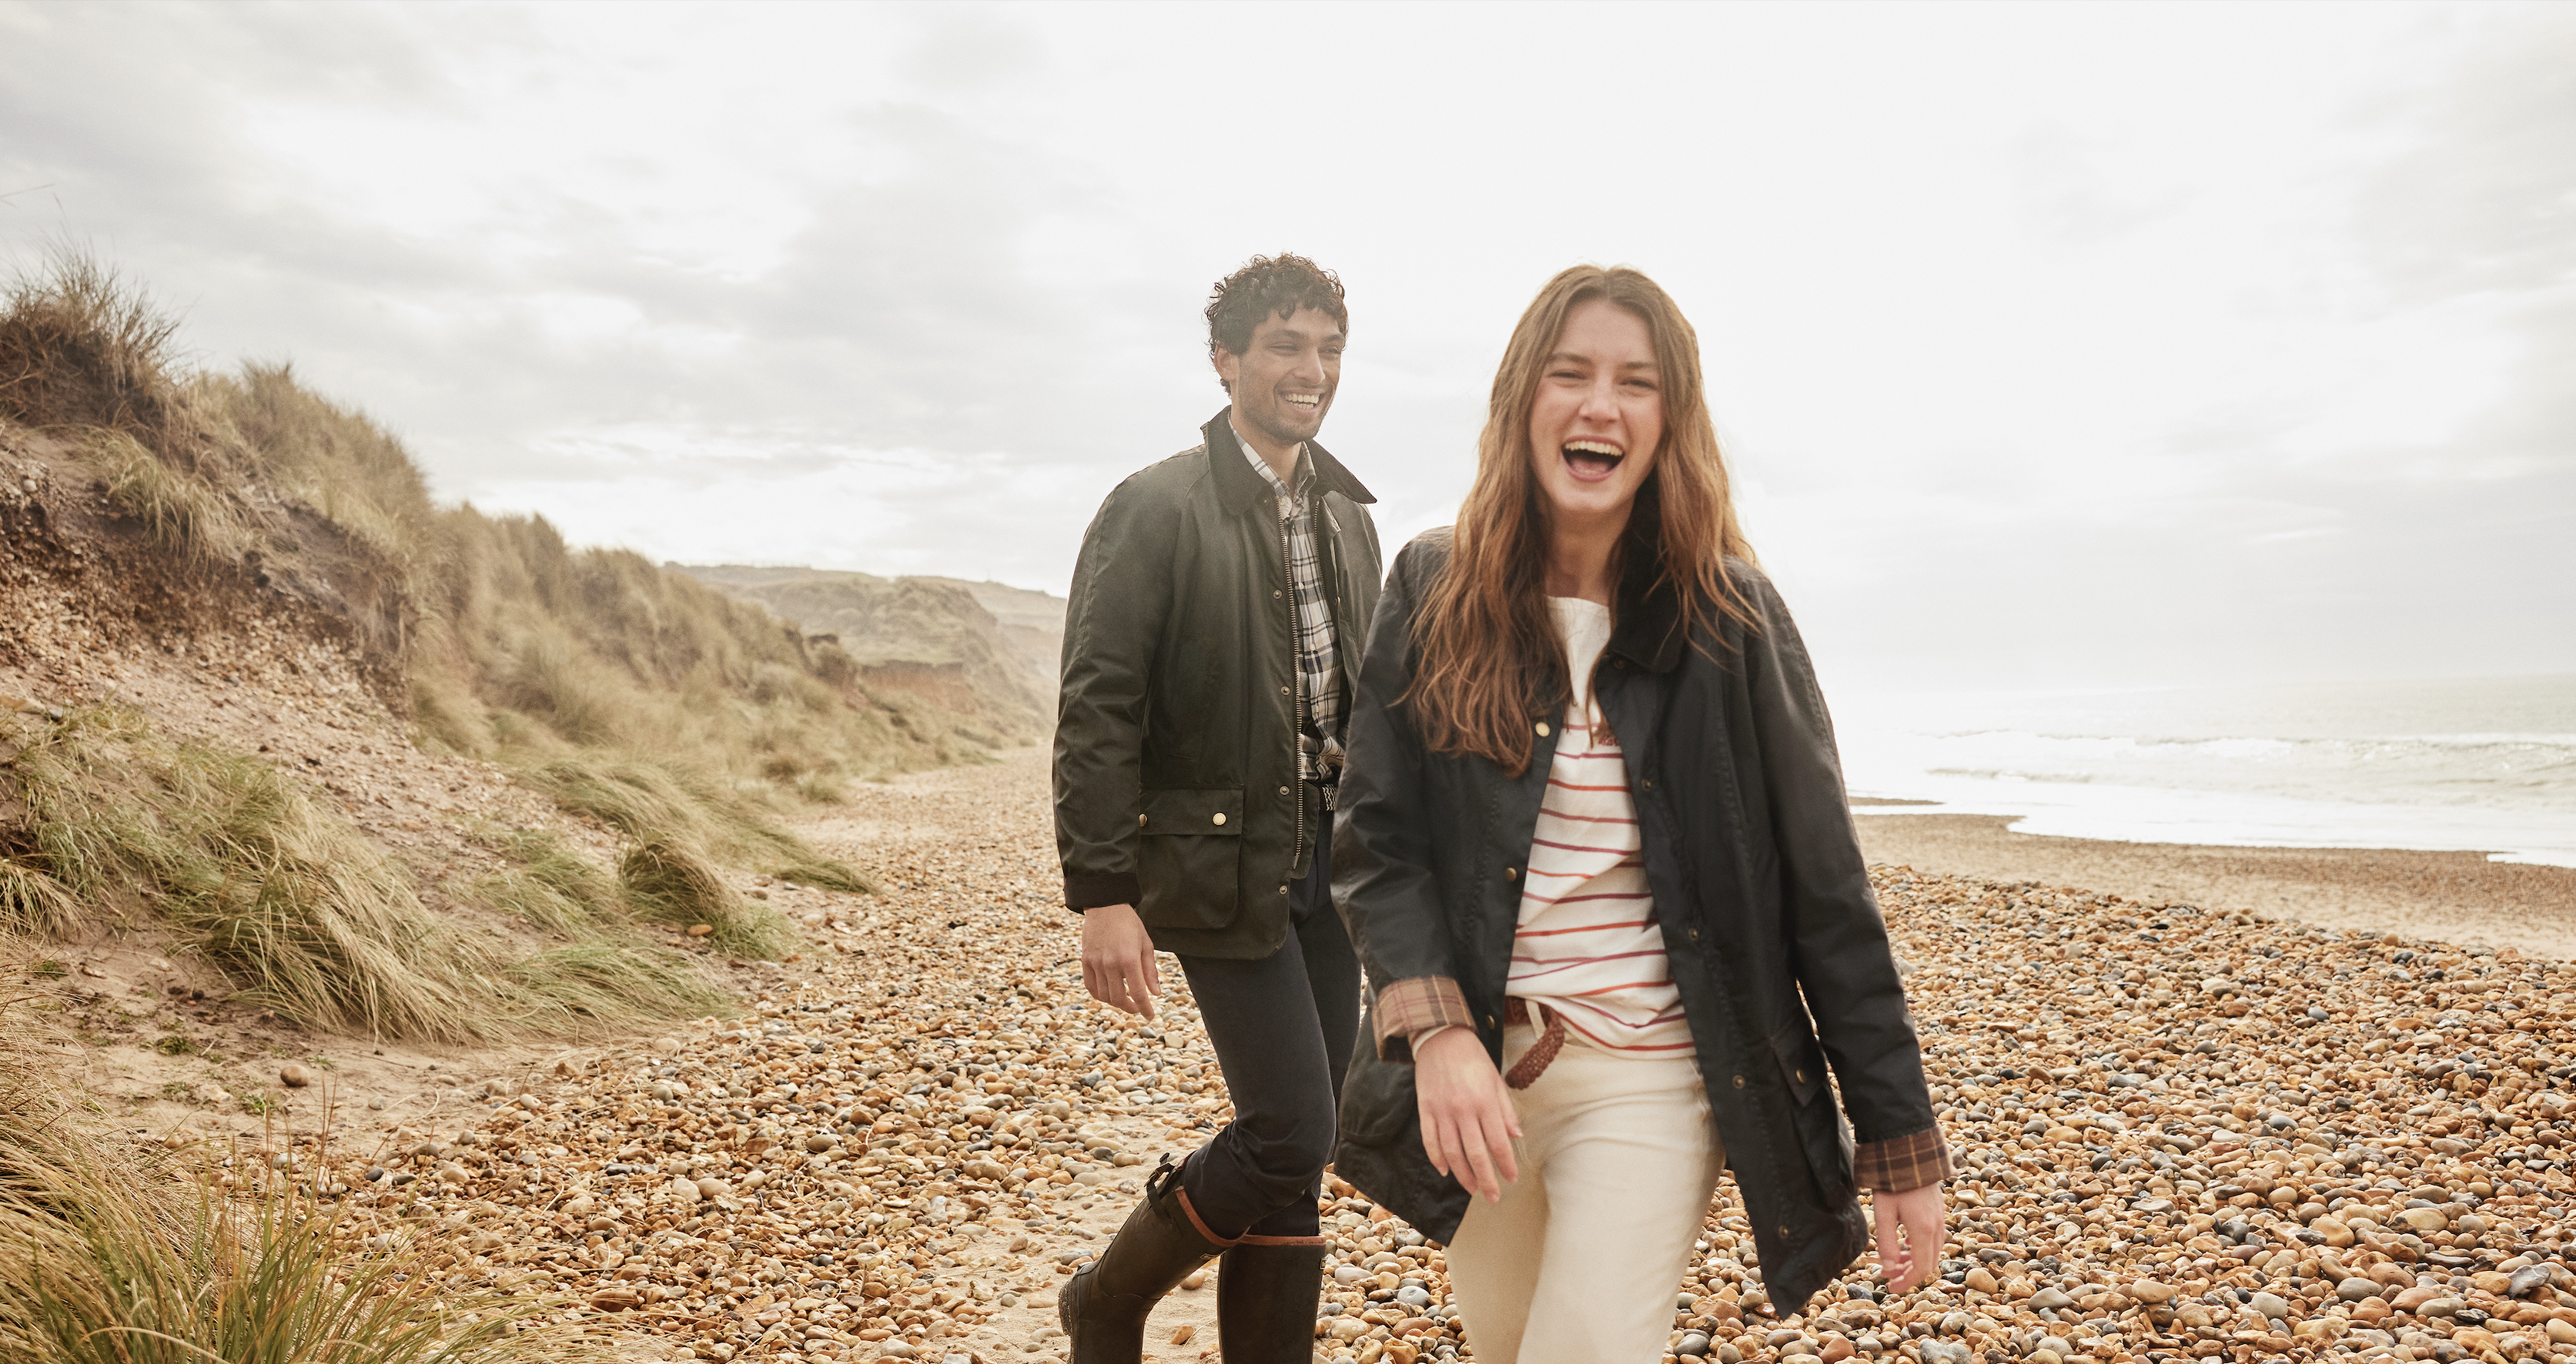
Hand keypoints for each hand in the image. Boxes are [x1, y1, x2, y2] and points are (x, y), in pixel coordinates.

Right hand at [1080, 904, 1160, 1019]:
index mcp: (1129, 959)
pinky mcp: (1085, 960)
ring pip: (1104, 996)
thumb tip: (1155, 994)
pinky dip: (1099, 996)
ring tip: (1125, 999)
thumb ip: (1150, 971)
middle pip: (1119, 999)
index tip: (1150, 1015)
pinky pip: (1091, 987)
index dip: (1145, 1008)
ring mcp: (1095, 963)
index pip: (1138, 993)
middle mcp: (1111, 963)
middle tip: (1138, 1007)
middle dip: (1130, 1008)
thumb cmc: (1130, 924)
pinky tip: (1108, 994)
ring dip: (1116, 1002)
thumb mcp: (1146, 944)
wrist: (1105, 906)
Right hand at [1414, 1027, 1519, 1202]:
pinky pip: (1430, 1140)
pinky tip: (1445, 1171)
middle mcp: (1464, 1109)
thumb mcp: (1496, 1079)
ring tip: (1472, 1188)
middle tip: (1492, 1197)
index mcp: (1485, 1102)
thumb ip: (1505, 1109)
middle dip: (1486, 1179)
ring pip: (1453, 1152)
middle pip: (1476, 1153)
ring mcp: (1442, 1111)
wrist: (1441, 1037)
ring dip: (1463, 1174)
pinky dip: (1437, 1158)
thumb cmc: (1473, 1058)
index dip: (1506, 1164)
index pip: (1498, 1142)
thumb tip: (1516, 1136)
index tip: (1511, 1179)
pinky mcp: (1426, 1109)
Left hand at [1871, 1183, 1946, 1292]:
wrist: (1911, 1155)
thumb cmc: (1893, 1182)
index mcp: (1924, 1231)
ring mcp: (1940, 1220)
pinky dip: (1920, 1249)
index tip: (1891, 1287)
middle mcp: (1937, 1228)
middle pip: (1929, 1263)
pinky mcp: (1938, 1213)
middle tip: (1888, 1276)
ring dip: (1914, 1261)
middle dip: (1909, 1274)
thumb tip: (1889, 1269)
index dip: (1907, 1282)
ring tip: (1894, 1262)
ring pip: (1932, 1252)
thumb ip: (1887, 1242)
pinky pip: (1934, 1240)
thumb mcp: (1884, 1213)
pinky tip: (1905, 1244)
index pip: (1921, 1268)